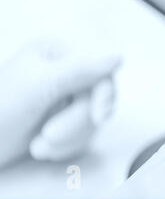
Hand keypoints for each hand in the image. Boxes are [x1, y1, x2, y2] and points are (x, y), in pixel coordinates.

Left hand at [0, 40, 121, 166]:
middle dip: (75, 123)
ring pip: (95, 118)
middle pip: (99, 97)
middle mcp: (68, 69)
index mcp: (60, 50)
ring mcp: (69, 94)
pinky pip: (87, 133)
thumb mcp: (39, 87)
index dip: (104, 95)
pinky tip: (44, 148)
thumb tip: (118, 55)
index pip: (101, 69)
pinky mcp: (68, 117)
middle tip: (48, 136)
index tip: (98, 118)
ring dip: (69, 138)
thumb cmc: (0, 110)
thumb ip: (80, 69)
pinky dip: (68, 146)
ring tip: (39, 145)